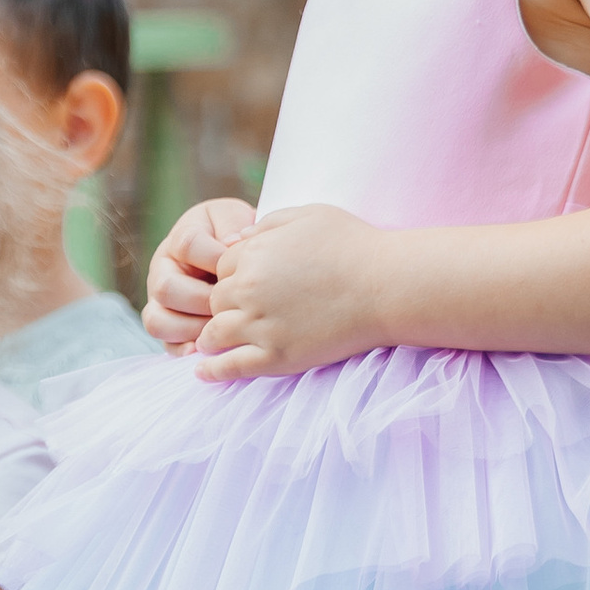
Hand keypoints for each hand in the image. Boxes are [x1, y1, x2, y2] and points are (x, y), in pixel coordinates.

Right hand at [145, 199, 254, 353]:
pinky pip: (167, 345)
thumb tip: (231, 243)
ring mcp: (160, 302)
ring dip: (193, 328)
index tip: (239, 266)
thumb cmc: (235, 238)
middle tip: (231, 305)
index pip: (187, 245)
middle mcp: (162, 271)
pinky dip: (186, 349)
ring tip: (220, 327)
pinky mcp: (168, 327)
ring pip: (158, 321)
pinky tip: (208, 347)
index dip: (216, 257)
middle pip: (166, 289)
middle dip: (204, 300)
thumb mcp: (235, 221)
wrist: (235, 256)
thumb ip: (232, 225)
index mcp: (179, 240)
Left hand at [193, 205, 388, 382]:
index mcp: (253, 254)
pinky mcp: (278, 357)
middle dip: (223, 305)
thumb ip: (267, 223)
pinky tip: (203, 373)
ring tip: (209, 343)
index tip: (249, 283)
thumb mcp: (308, 215)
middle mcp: (249, 291)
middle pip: (215, 301)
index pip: (221, 268)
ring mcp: (261, 327)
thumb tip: (237, 237)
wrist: (387, 286)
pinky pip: (232, 366)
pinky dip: (213, 371)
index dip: (233, 274)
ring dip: (211, 337)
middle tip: (236, 312)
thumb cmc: (354, 245)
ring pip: (214, 334)